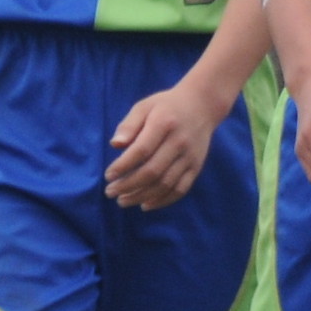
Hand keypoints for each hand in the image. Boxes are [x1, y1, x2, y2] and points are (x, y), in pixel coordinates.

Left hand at [106, 78, 232, 210]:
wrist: (202, 106)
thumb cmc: (166, 106)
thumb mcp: (145, 106)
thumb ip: (129, 125)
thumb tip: (115, 145)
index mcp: (164, 124)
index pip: (141, 150)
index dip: (123, 166)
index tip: (108, 176)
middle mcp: (179, 142)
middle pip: (153, 171)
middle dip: (128, 185)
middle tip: (110, 192)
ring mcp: (190, 157)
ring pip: (165, 184)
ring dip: (142, 196)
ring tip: (123, 201)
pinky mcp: (196, 167)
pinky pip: (180, 189)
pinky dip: (163, 201)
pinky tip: (146, 205)